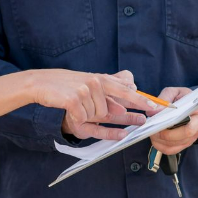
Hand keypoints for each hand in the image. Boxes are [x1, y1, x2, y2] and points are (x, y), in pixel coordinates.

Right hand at [27, 69, 156, 139]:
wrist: (42, 83)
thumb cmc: (67, 84)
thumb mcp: (90, 82)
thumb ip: (111, 86)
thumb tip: (132, 85)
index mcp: (101, 78)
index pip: (126, 91)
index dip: (141, 101)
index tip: (155, 108)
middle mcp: (95, 82)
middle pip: (108, 111)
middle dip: (97, 114)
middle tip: (84, 107)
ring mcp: (85, 91)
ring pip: (95, 116)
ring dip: (85, 115)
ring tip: (74, 105)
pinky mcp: (74, 100)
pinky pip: (83, 119)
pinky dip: (77, 118)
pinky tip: (71, 111)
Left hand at [147, 87, 197, 154]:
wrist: (187, 104)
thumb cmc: (182, 97)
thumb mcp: (174, 93)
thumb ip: (164, 99)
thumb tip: (153, 111)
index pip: (190, 128)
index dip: (175, 129)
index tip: (162, 123)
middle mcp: (196, 130)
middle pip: (181, 139)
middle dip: (165, 135)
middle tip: (153, 128)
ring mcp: (189, 139)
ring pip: (173, 146)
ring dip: (160, 140)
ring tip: (151, 131)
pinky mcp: (182, 144)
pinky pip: (170, 150)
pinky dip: (160, 145)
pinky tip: (155, 137)